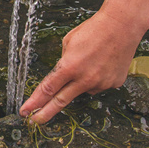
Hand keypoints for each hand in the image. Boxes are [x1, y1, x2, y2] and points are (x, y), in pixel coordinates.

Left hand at [20, 9, 138, 123]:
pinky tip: (101, 64)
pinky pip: (99, 85)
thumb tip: (63, 74)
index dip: (35, 101)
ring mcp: (101, 83)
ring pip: (83, 90)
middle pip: (60, 102)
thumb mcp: (69, 41)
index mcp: (70, 66)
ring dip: (81, 81)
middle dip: (45, 113)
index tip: (26, 111)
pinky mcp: (114, 83)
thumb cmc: (95, 29)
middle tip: (34, 121)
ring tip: (90, 61)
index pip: (48, 89)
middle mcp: (85, 78)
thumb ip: (64, 62)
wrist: (122, 25)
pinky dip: (97, 77)